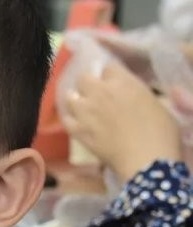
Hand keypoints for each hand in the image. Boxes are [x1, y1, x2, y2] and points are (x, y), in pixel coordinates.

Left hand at [62, 62, 183, 180]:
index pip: (108, 68)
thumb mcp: (154, 103)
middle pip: (84, 78)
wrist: (145, 158)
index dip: (110, 75)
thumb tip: (130, 96)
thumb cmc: (161, 131)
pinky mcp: (77, 130)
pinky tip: (76, 122)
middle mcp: (100, 92)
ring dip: (76, 100)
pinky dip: (70, 119)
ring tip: (82, 107)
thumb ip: (136, 94)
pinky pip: (66, 119)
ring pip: (70, 97)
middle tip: (95, 93)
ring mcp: (85, 111)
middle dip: (89, 83)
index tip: (113, 82)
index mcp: (123, 82)